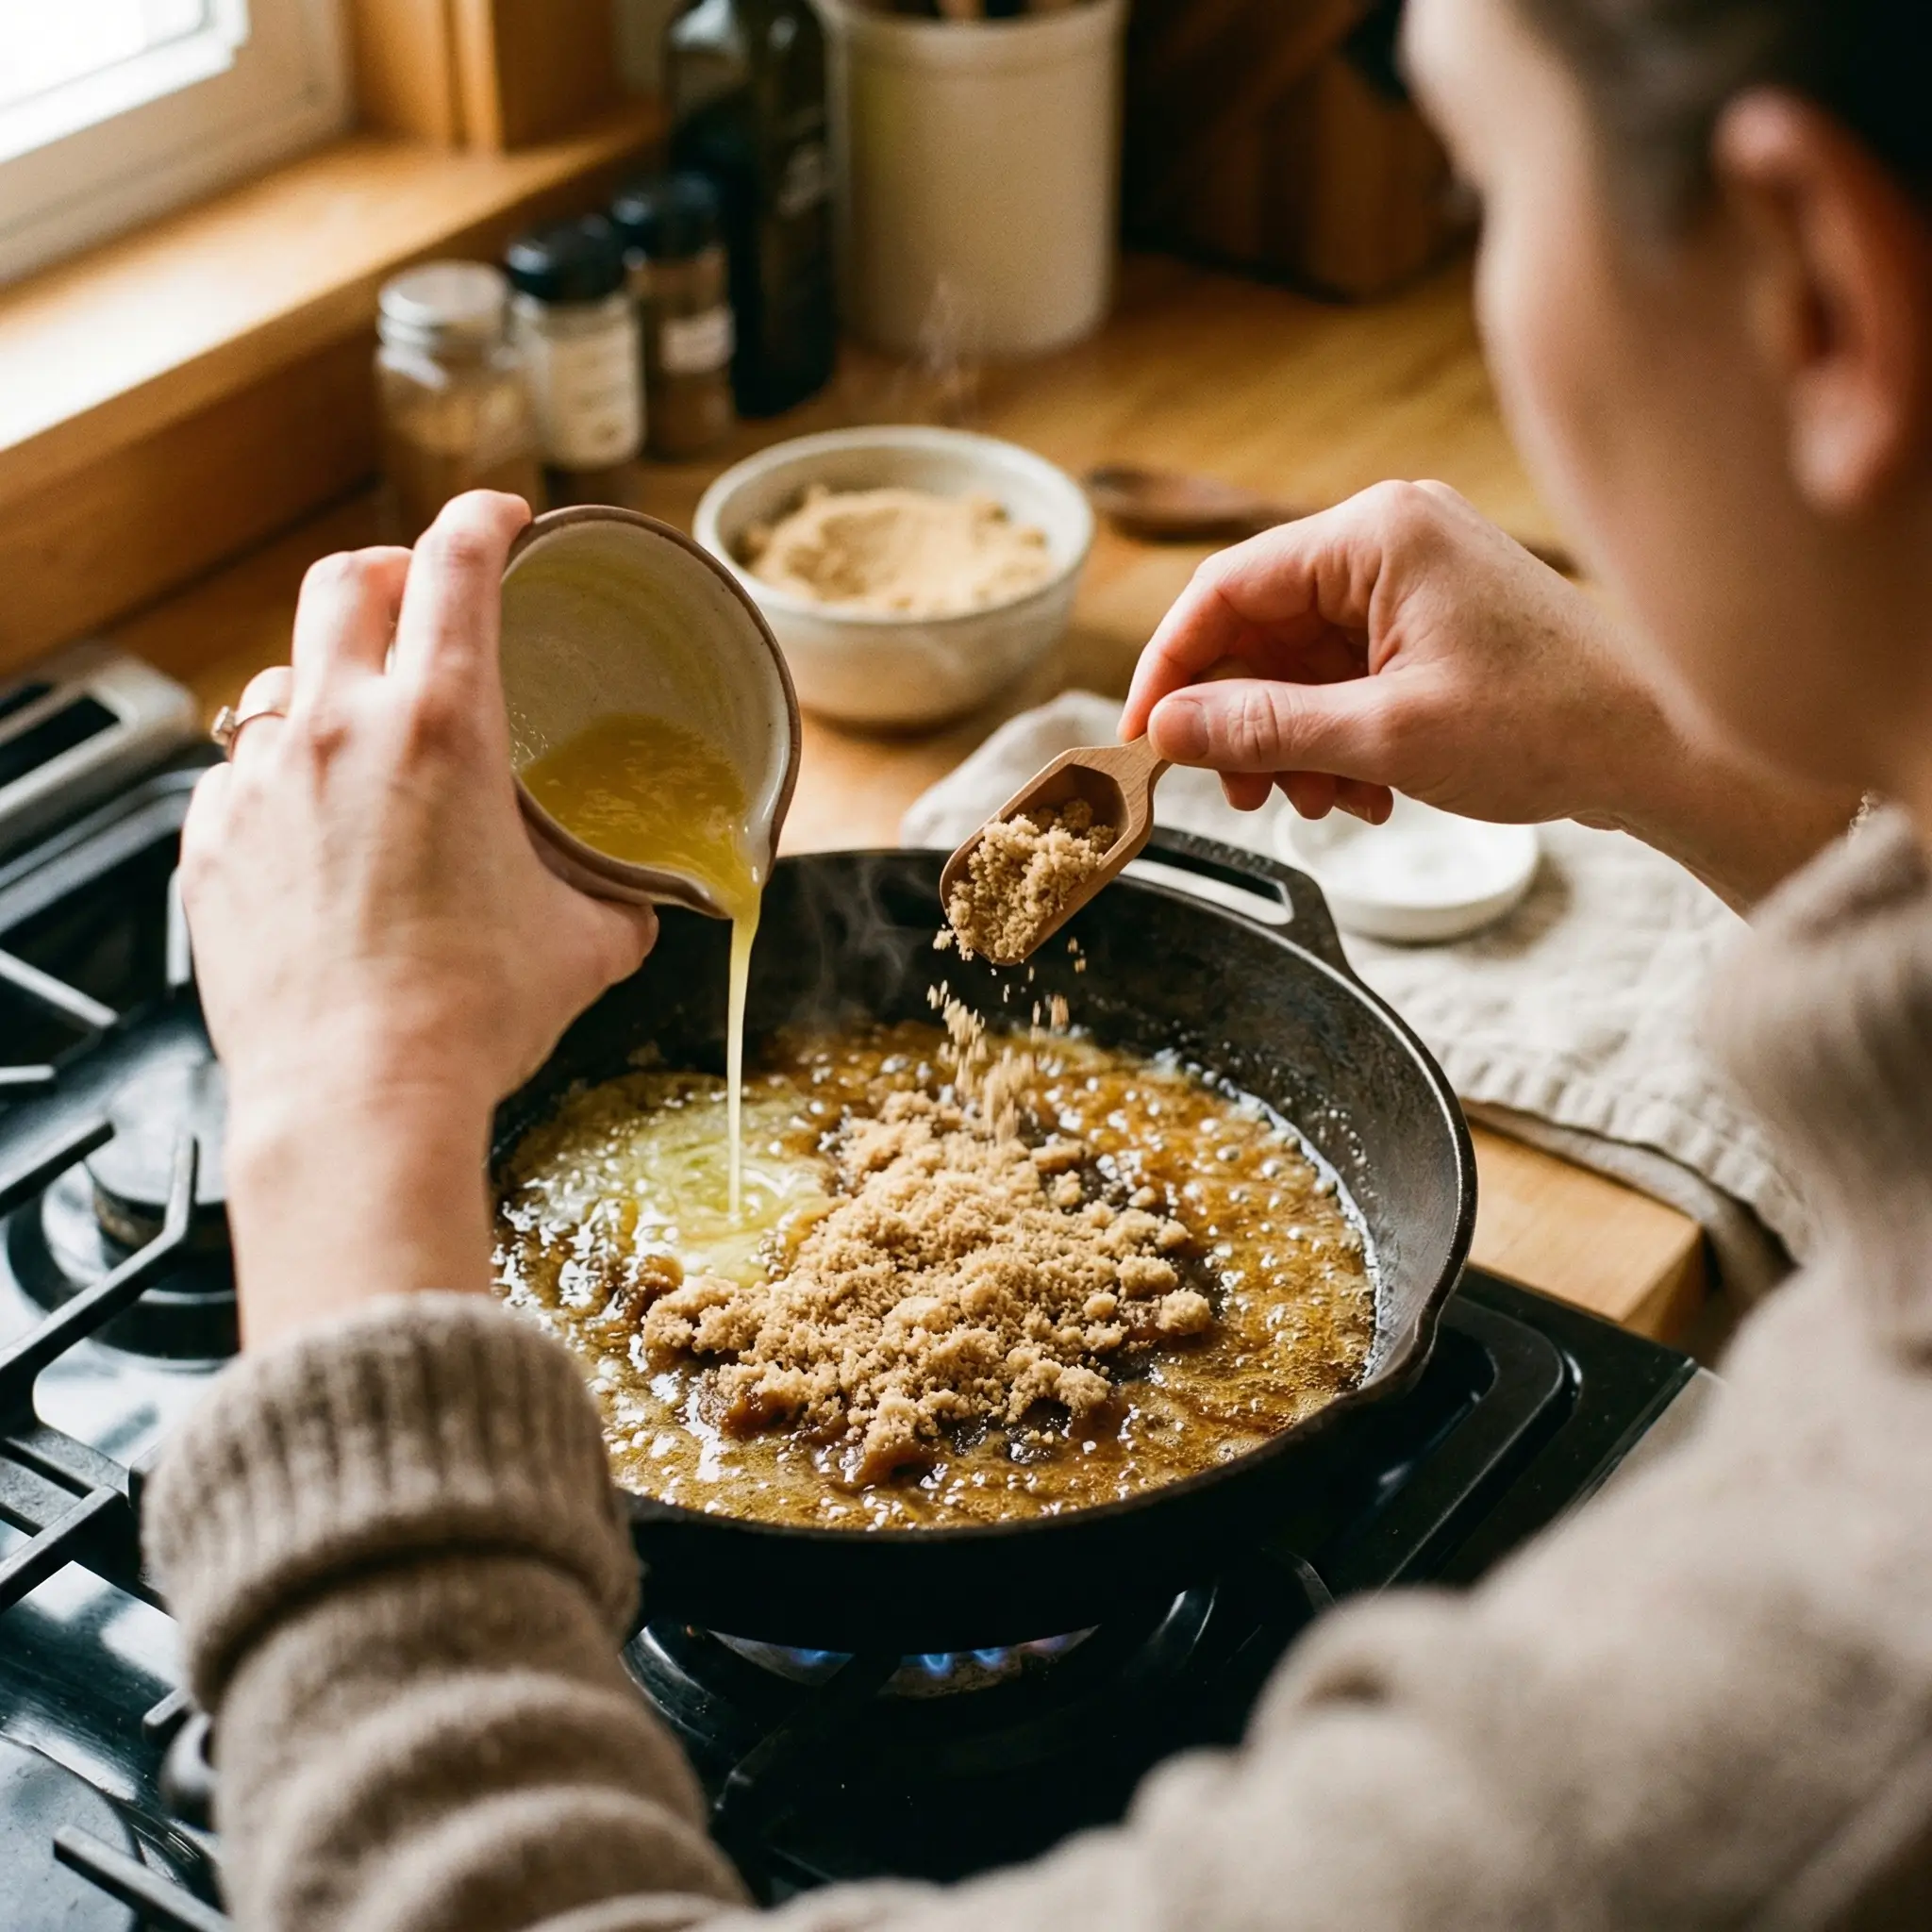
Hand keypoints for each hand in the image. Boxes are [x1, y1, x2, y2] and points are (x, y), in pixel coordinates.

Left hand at [182, 492, 656, 1343]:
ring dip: (326, 679)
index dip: (483, 517)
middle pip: (343, 581)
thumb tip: (652, 895)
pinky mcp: (212, 844)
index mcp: (443, 727)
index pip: (454, 561)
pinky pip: (238, 774)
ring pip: (280, 678)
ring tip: (363, 727)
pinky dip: (280, 774)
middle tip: (426, 601)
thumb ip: (621, 897)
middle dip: (390, 571)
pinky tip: (314, 821)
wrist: (357, 1098)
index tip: (501, 518)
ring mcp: (261, 784)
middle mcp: (339, 730)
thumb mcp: (587, 944)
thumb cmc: (476, 1017)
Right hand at [1119, 482, 1857, 904]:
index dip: (1170, 668)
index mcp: (1375, 534)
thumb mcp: (1383, 737)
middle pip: (1262, 628)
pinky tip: (1367, 789)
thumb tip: (1166, 729)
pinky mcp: (1437, 618)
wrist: (1667, 747)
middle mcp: (1391, 537)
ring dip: (1296, 740)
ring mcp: (1417, 576)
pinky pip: (1350, 672)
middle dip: (1245, 719)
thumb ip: (1262, 728)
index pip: (1225, 589)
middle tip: (1243, 795)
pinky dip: (1341, 734)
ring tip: (1324, 802)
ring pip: (1303, 660)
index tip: (1144, 738)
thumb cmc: (1547, 726)